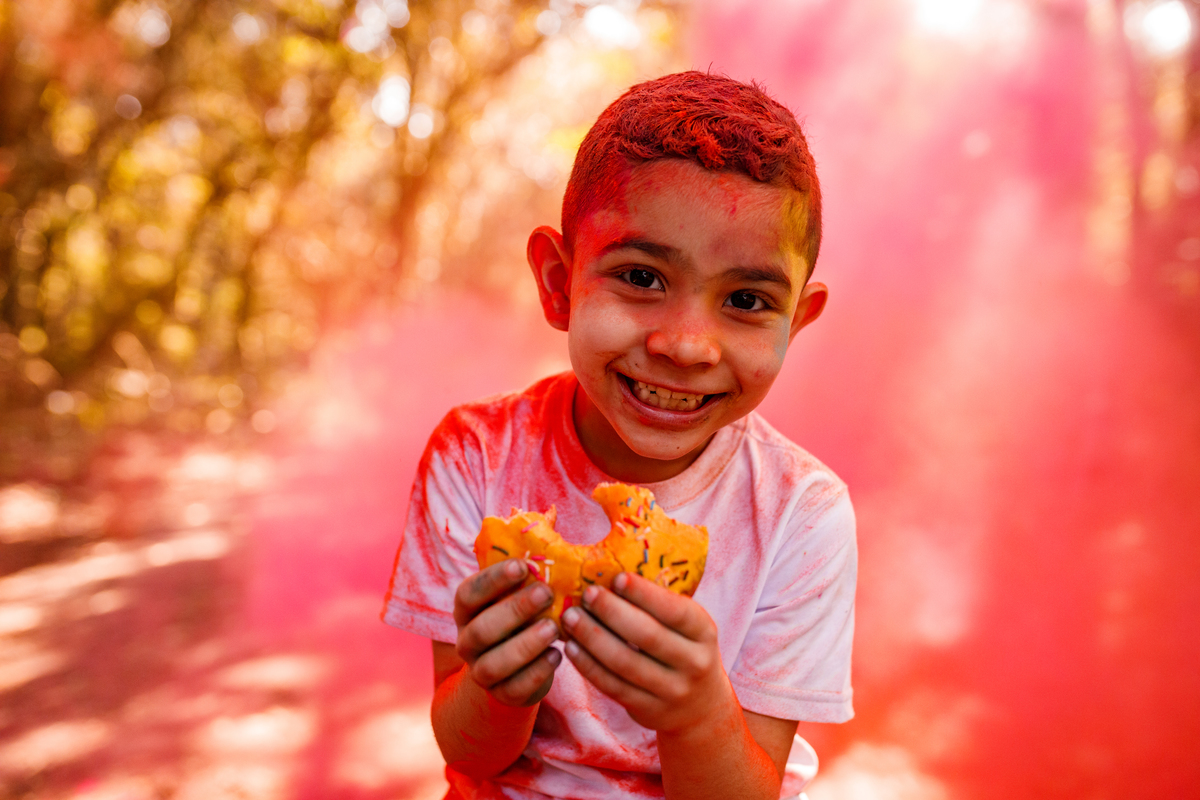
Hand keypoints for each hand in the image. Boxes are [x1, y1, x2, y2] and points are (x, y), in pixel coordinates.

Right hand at [454, 559, 562, 705]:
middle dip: (515, 610)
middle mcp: (466, 641)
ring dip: (526, 644)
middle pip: (482, 629)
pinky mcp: (502, 694)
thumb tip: (552, 528)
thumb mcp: (516, 595)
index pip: (468, 593)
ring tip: (553, 627)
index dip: (492, 579)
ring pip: (495, 663)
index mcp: (466, 611)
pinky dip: (537, 672)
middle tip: (546, 593)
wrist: (515, 669)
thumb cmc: (520, 618)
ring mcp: (481, 671)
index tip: (522, 566)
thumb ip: (526, 572)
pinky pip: (515, 688)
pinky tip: (557, 655)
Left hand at [561, 572, 733, 732]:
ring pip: (625, 663)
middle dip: (612, 612)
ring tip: (571, 618)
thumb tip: (610, 573)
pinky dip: (589, 666)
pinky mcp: (649, 711)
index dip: (645, 594)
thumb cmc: (684, 650)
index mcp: (704, 632)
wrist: (702, 707)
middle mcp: (694, 663)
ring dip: (593, 638)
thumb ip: (660, 606)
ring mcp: (672, 691)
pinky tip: (572, 648)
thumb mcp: (689, 628)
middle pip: (647, 636)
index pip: (675, 610)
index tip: (616, 578)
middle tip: (586, 594)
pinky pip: (613, 686)